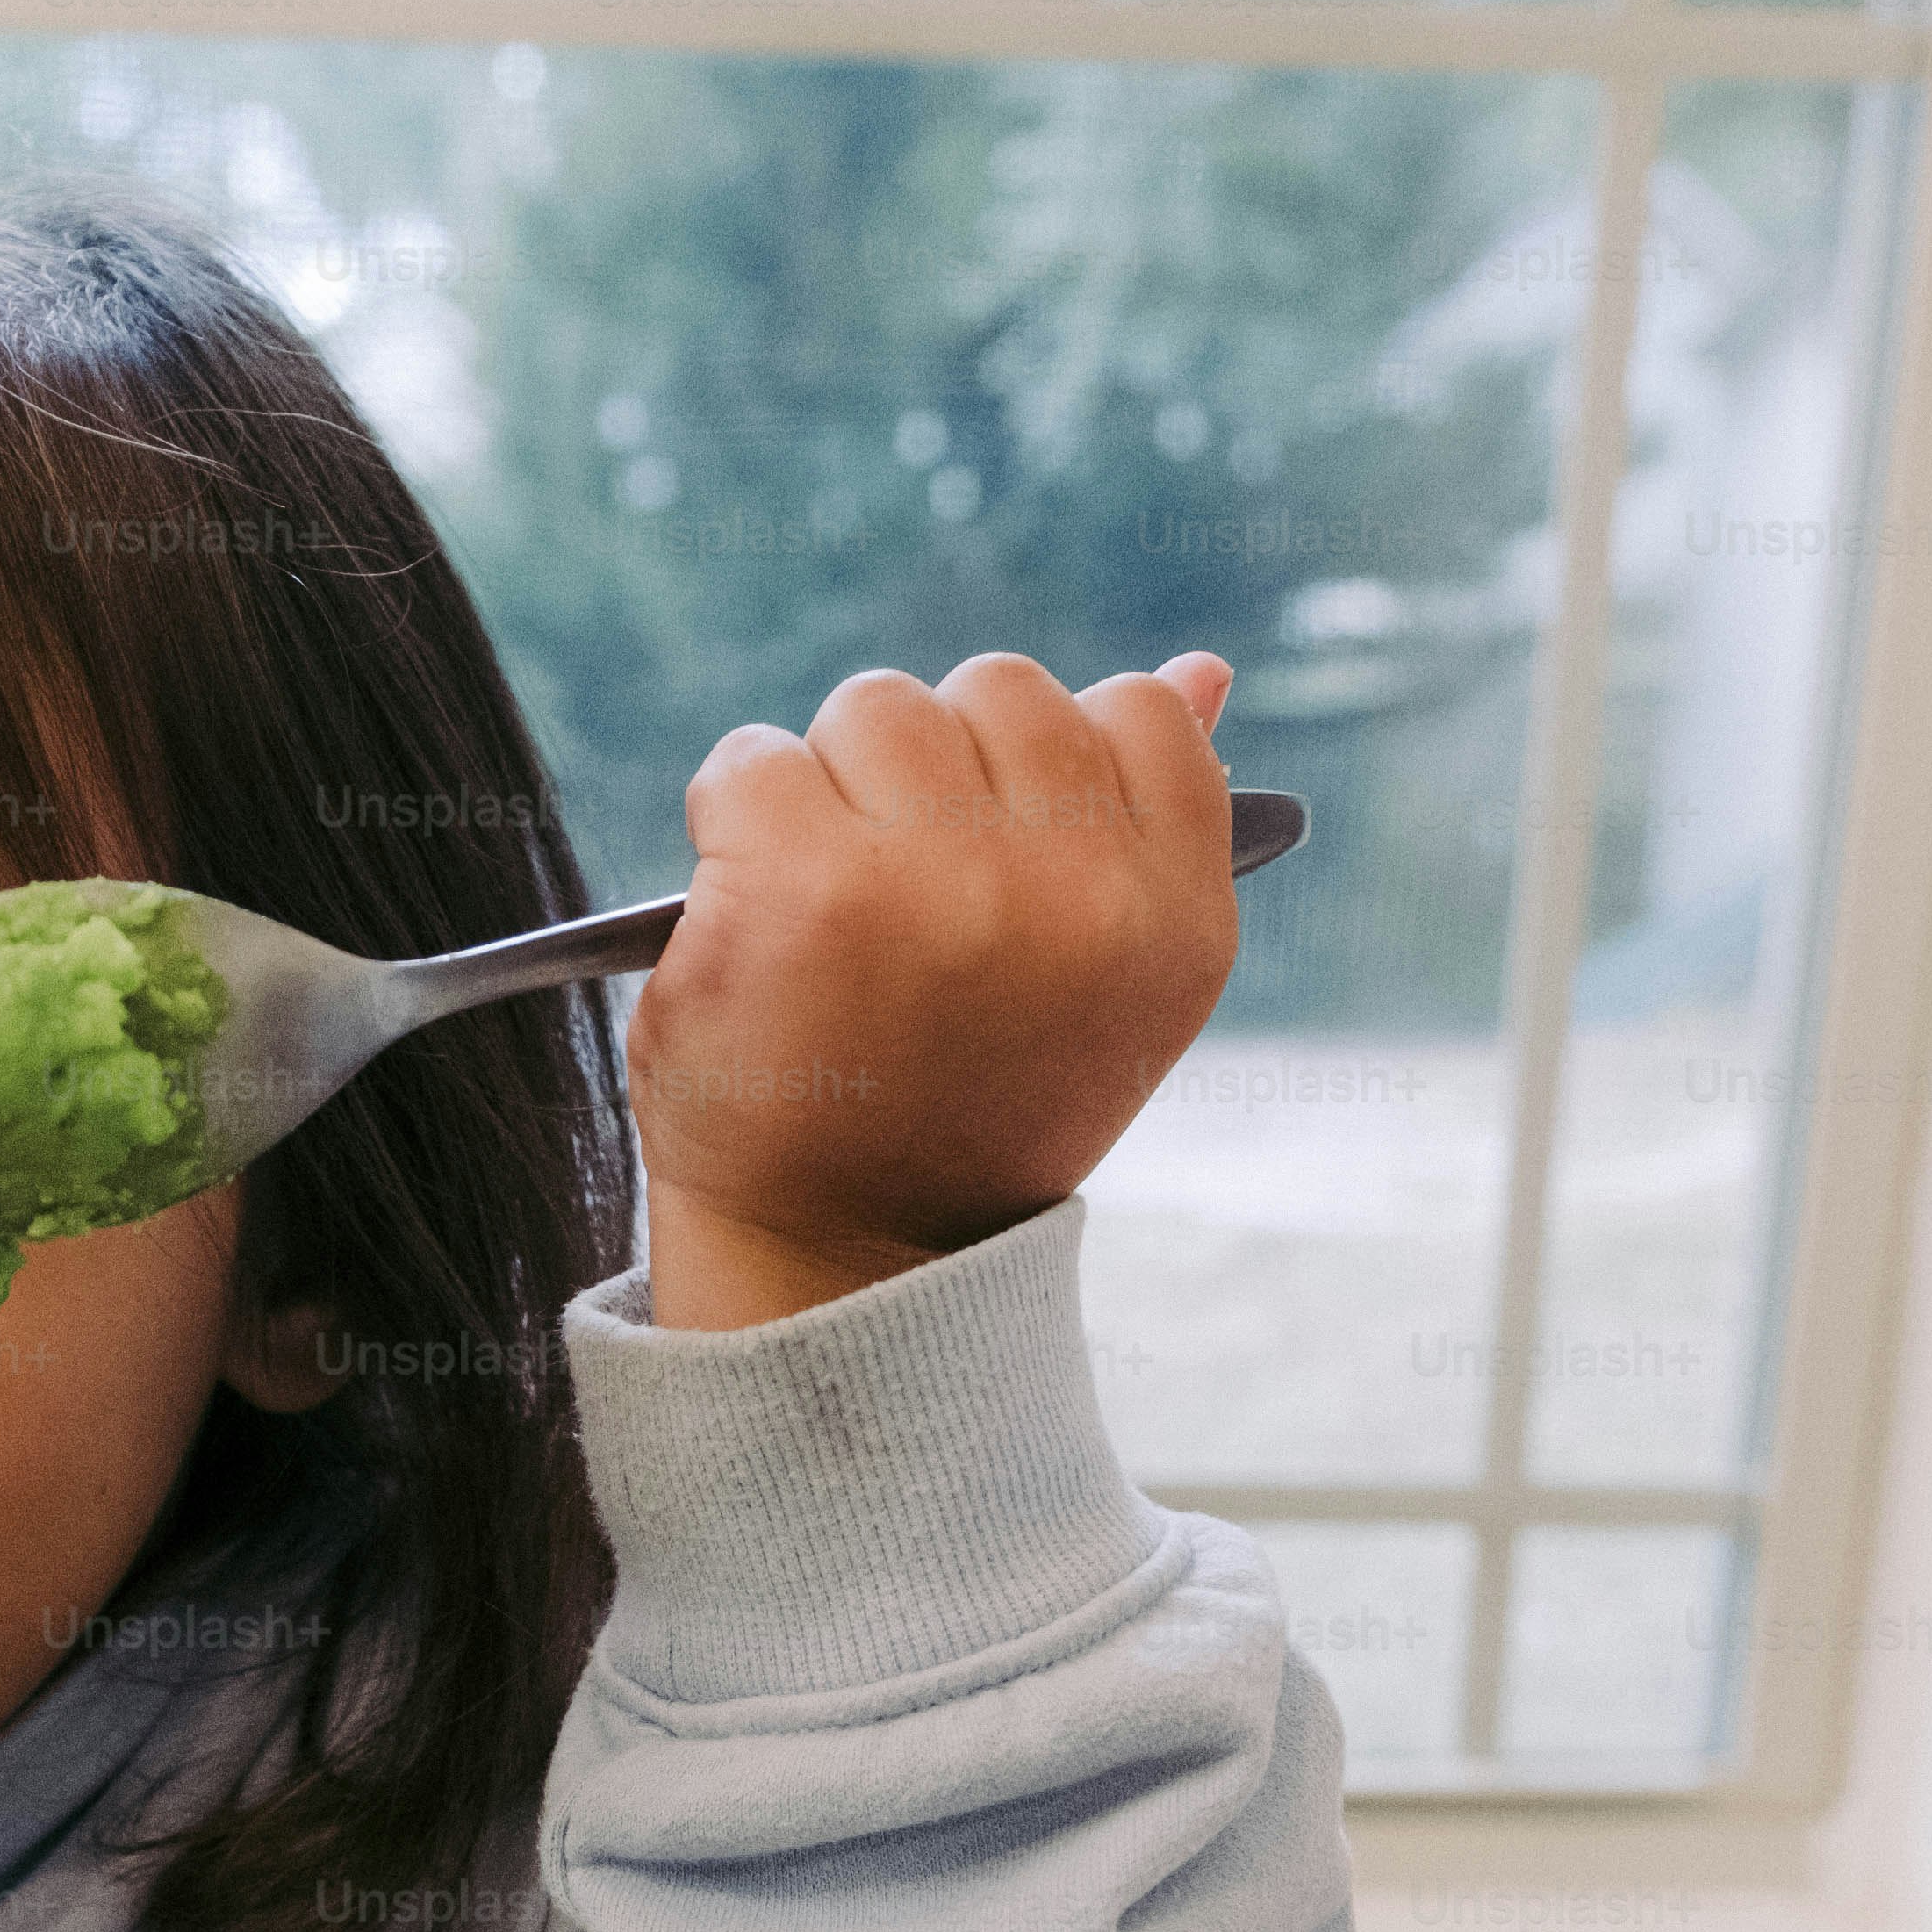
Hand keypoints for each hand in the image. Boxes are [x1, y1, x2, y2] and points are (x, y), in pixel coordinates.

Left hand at [625, 649, 1240, 1329]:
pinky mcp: (803, 883)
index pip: (1143, 717)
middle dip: (934, 769)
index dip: (1046, 772)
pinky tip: (748, 908)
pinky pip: (754, 758)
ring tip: (827, 905)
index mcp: (1174, 918)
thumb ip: (1147, 827)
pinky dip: (730, 815)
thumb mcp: (1096, 983)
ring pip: (876, 706)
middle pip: (998, 690)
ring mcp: (942, 882)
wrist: (833, 1261)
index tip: (1003, 865)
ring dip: (831, 781)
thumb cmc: (956, 1110)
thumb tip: (1201, 670)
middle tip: (901, 902)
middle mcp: (1077, 894)